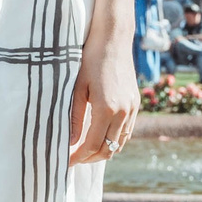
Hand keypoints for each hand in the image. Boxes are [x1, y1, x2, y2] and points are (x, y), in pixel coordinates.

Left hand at [68, 19, 139, 166]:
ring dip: (103, 150)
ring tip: (85, 151)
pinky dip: (114, 139)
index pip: (92, 145)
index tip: (65, 162)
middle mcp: (123, 112)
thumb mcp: (77, 89)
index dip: (78, 157)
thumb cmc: (90, 60)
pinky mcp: (135, 103)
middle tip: (74, 159)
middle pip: (108, 149)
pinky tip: (101, 137)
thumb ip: (74, 118)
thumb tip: (70, 143)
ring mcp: (132, 108)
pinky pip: (127, 131)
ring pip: (120, 143)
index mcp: (106, 108)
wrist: (113, 39)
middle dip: (90, 158)